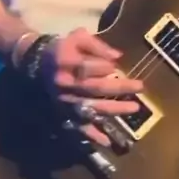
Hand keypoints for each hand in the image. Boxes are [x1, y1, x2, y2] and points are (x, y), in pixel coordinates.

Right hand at [38, 28, 142, 146]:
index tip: (116, 66)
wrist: (37, 64)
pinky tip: (107, 141)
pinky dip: (92, 134)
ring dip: (113, 109)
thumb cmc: (63, 48)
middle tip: (140, 86)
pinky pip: (78, 125)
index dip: (104, 66)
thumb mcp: (77, 38)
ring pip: (91, 107)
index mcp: (65, 62)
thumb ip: (96, 45)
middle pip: (94, 88)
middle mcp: (65, 83)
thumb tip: (117, 56)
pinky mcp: (63, 112)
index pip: (86, 66)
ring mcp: (65, 100)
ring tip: (134, 108)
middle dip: (119, 87)